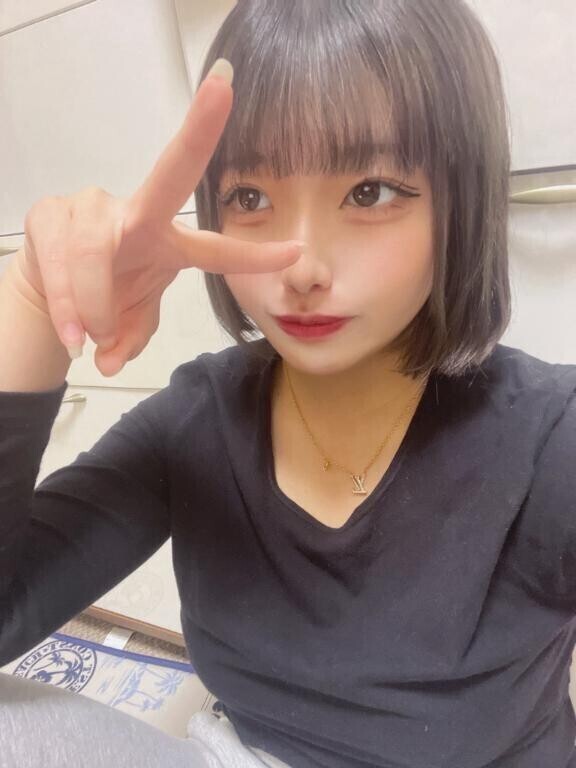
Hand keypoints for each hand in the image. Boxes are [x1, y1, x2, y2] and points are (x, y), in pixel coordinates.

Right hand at [18, 60, 303, 375]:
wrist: (49, 287)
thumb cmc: (104, 297)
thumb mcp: (128, 325)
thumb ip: (131, 340)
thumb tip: (113, 364)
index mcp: (169, 245)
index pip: (216, 249)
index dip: (254, 254)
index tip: (296, 252)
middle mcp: (139, 216)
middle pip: (170, 175)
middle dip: (198, 132)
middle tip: (223, 88)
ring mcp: (95, 208)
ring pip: (97, 251)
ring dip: (94, 304)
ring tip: (86, 338)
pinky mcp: (53, 212)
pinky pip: (63, 260)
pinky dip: (66, 302)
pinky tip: (69, 329)